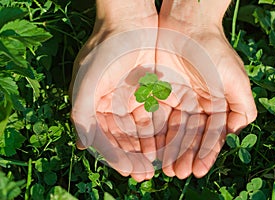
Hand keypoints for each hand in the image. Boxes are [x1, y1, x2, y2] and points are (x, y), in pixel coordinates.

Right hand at [70, 0, 158, 181]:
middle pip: (124, 138)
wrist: (129, 22)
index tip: (129, 170)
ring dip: (150, 148)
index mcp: (94, 106)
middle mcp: (113, 106)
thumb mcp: (86, 81)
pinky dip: (162, 131)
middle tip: (145, 174)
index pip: (104, 138)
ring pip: (142, 131)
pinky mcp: (151, 93)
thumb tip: (83, 147)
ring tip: (159, 165)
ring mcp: (133, 100)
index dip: (115, 156)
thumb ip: (82, 114)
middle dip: (135, 157)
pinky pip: (156, 116)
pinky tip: (169, 144)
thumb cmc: (104, 49)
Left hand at [156, 0, 256, 178]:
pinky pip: (156, 116)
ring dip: (168, 149)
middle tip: (177, 174)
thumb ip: (242, 106)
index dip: (205, 153)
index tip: (198, 170)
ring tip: (164, 168)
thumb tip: (237, 132)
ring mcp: (177, 99)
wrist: (187, 24)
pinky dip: (154, 133)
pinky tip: (151, 148)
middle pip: (190, 136)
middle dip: (184, 155)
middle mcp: (196, 105)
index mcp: (215, 104)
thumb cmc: (213, 50)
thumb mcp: (234, 78)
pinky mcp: (159, 93)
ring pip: (172, 129)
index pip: (210, 134)